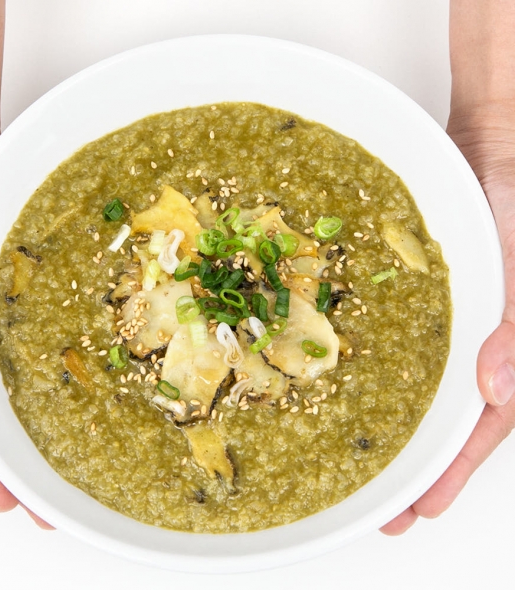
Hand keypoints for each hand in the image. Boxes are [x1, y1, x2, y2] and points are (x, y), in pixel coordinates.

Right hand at [0, 125, 51, 528]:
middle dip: (24, 463)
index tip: (12, 505)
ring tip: (80, 463)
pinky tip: (98, 385)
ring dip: (50, 424)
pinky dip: (72, 366)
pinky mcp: (36, 300)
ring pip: (27, 385)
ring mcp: (5, 324)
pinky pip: (54, 338)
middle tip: (58, 507)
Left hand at [381, 102, 514, 534]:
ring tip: (352, 459)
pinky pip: (386, 335)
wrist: (490, 140)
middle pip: (441, 417)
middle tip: (378, 507)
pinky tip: (334, 379)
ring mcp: (436, 319)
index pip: (482, 426)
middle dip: (413, 465)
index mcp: (505, 344)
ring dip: (388, 421)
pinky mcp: (407, 294)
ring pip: (412, 383)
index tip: (416, 511)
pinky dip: (366, 361)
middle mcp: (469, 341)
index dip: (450, 471)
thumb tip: (497, 393)